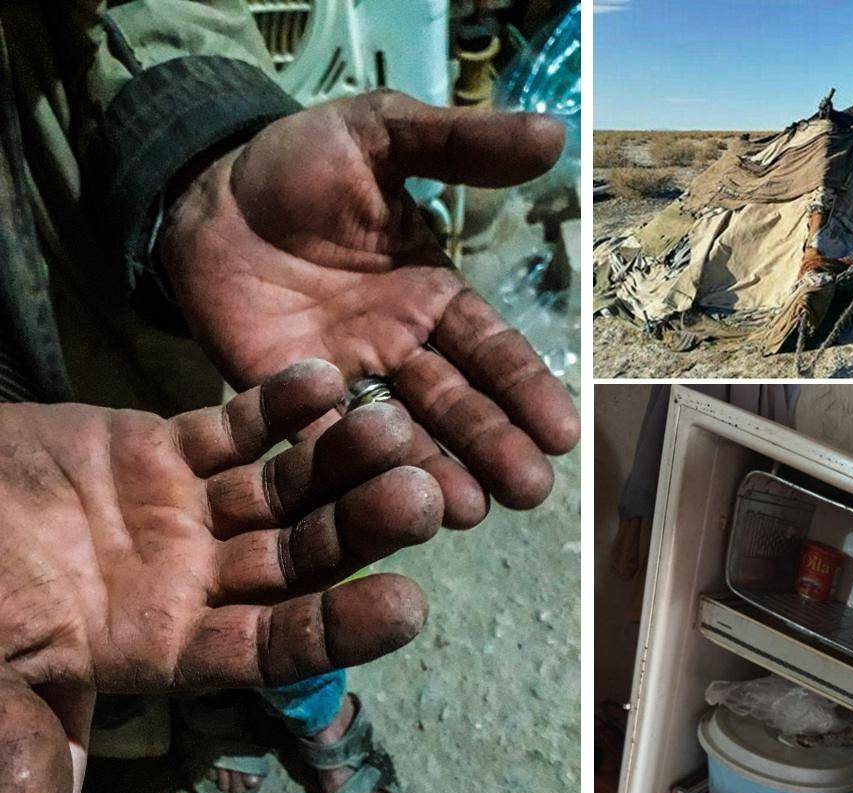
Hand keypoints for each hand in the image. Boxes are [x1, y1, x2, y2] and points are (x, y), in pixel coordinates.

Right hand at [0, 359, 440, 792]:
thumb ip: (5, 730)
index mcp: (167, 647)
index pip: (269, 646)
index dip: (336, 629)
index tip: (409, 607)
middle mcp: (196, 584)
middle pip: (298, 560)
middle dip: (361, 529)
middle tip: (426, 498)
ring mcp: (187, 516)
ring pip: (281, 491)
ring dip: (338, 462)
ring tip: (394, 429)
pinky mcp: (166, 454)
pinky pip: (231, 430)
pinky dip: (275, 408)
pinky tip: (327, 382)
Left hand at [160, 91, 580, 527]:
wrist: (203, 191)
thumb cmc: (299, 164)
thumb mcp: (383, 137)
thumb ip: (460, 146)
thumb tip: (555, 135)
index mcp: (434, 297)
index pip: (491, 352)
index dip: (526, 391)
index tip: (563, 434)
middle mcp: (401, 349)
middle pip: (456, 405)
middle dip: (494, 446)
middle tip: (529, 491)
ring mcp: (347, 380)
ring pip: (401, 433)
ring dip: (437, 472)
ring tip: (473, 511)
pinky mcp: (288, 400)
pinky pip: (326, 439)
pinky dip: (356, 471)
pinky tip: (384, 501)